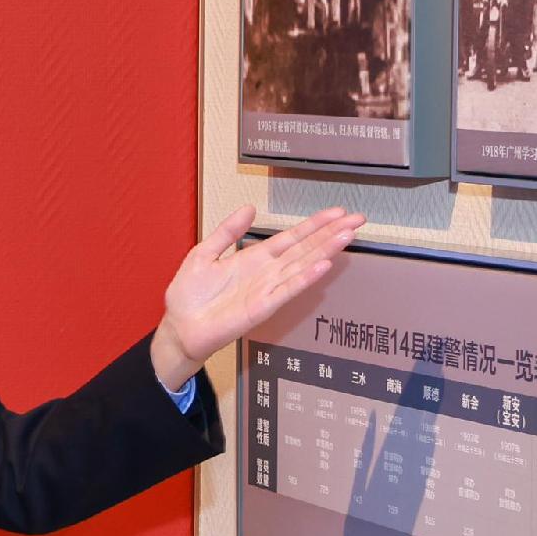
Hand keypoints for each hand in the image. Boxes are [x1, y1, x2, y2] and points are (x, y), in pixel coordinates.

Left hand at [149, 204, 365, 388]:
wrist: (179, 327)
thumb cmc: (190, 296)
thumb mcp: (204, 253)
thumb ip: (227, 232)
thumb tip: (249, 208)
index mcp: (254, 259)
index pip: (292, 238)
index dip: (314, 225)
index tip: (338, 212)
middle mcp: (266, 273)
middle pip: (305, 249)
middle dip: (330, 234)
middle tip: (358, 219)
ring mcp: (267, 290)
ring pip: (302, 266)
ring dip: (325, 251)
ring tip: (347, 235)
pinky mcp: (261, 308)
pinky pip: (287, 290)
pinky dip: (305, 278)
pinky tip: (323, 266)